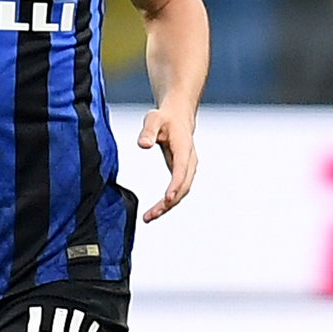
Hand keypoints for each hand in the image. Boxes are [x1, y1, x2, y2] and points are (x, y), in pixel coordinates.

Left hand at [137, 107, 196, 222]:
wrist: (178, 115)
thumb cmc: (165, 117)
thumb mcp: (153, 118)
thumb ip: (148, 131)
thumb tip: (143, 145)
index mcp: (184, 148)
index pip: (181, 170)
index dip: (175, 185)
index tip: (167, 199)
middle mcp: (189, 161)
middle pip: (183, 186)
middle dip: (169, 203)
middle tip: (151, 215)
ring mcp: (187, 168)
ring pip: (182, 191)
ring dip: (168, 206)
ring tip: (149, 217)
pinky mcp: (182, 172)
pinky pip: (178, 190)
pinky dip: (168, 201)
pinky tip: (156, 209)